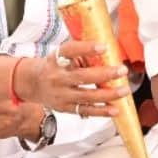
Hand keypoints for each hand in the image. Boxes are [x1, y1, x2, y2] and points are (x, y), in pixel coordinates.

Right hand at [13, 41, 129, 116]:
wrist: (33, 84)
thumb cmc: (54, 66)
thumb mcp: (60, 55)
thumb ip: (79, 53)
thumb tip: (109, 49)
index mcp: (56, 59)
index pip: (70, 51)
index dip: (87, 48)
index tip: (103, 47)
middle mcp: (57, 77)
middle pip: (82, 76)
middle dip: (105, 74)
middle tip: (122, 70)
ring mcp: (61, 94)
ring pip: (87, 96)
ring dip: (108, 94)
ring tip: (124, 90)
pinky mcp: (65, 108)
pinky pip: (85, 110)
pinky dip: (101, 111)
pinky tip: (115, 109)